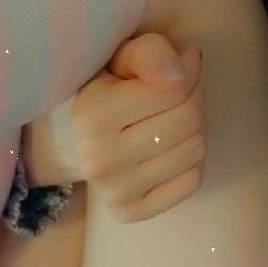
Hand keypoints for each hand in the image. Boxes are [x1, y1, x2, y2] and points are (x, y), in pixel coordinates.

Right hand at [23, 33, 205, 222]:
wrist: (71, 139)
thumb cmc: (103, 88)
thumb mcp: (119, 57)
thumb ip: (149, 54)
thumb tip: (179, 74)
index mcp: (92, 114)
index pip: (175, 88)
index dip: (188, 69)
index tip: (183, 61)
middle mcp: (101, 159)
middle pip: (189, 120)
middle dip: (195, 96)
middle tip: (183, 87)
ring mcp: (115, 192)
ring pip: (196, 149)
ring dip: (197, 126)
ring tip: (176, 113)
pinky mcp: (130, 212)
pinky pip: (192, 181)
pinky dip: (191, 158)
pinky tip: (172, 145)